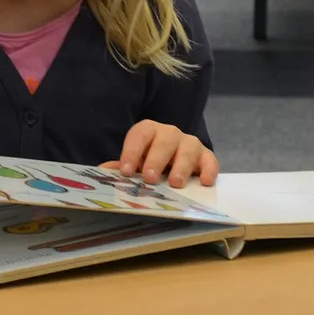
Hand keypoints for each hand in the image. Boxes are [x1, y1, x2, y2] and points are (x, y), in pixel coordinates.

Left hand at [99, 120, 218, 188]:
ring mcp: (190, 144)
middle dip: (156, 159)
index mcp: (148, 131)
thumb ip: (121, 167)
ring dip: (181, 166)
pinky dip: (209, 170)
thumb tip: (103, 172)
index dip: (132, 151)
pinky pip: (210, 160)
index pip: (139, 135)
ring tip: (175, 183)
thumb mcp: (135, 164)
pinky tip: (205, 182)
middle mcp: (170, 134)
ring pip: (188, 148)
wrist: (175, 164)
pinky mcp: (206, 157)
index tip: (126, 171)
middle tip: (150, 178)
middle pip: (164, 140)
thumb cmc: (150, 163)